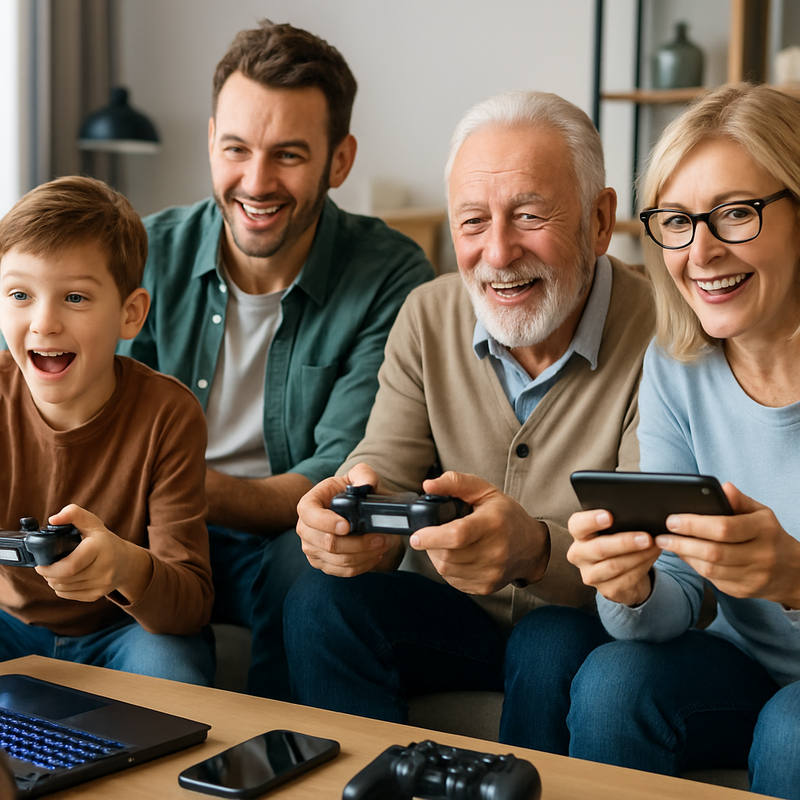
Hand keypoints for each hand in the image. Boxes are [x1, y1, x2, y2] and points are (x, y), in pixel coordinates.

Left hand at [35, 505, 152, 603]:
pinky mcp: (97, 595)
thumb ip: (73, 513)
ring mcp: (102, 584)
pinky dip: (61, 588)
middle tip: (44, 567)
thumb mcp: (92, 522)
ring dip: (53, 581)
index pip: (70, 565)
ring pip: (63, 588)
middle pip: (64, 579)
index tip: (39, 564)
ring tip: (55, 571)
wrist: (125, 562)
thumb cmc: (104, 540)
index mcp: (100, 548)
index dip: (50, 568)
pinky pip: (69, 595)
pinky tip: (65, 578)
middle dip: (48, 574)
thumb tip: (54, 519)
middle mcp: (104, 568)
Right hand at [295, 463, 404, 575]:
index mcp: (308, 504)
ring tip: (382, 545)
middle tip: (380, 538)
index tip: (348, 526)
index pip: (309, 514)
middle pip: (327, 543)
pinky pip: (342, 572)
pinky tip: (374, 555)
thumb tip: (367, 484)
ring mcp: (312, 548)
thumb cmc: (351, 492)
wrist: (350, 510)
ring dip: (364, 555)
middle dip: (357, 544)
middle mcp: (305, 528)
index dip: (327, 523)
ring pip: (337, 560)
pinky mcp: (322, 563)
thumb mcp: (358, 476)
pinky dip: (362, 566)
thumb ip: (363, 474)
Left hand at [408, 471, 548, 594]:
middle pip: (447, 554)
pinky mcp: (485, 587)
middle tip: (435, 532)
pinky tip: (456, 555)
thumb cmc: (506, 516)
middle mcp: (494, 551)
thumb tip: (428, 486)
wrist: (531, 547)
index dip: (432, 536)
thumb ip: (455, 483)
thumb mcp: (484, 490)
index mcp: (492, 524)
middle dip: (432, 544)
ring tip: (446, 542)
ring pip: (445, 569)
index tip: (416, 535)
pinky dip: (447, 567)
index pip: (457, 535)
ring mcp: (490, 573)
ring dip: (437, 556)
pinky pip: (452, 580)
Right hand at [567, 509, 660, 605]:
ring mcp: (591, 575)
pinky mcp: (606, 589)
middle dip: (625, 543)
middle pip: (599, 548)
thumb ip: (617, 521)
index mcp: (578, 534)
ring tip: (656, 546)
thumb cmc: (615, 541)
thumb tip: (638, 514)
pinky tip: (652, 556)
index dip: (591, 520)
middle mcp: (579, 555)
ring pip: (615, 566)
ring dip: (639, 556)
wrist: (620, 572)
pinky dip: (643, 566)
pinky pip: (627, 578)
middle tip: (646, 537)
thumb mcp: (612, 529)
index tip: (609, 516)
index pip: (577, 525)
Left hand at [656, 482, 799, 605]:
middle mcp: (761, 555)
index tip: (672, 520)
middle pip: (714, 552)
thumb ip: (739, 500)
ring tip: (666, 544)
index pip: (725, 528)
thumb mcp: (760, 513)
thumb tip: (723, 487)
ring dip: (684, 556)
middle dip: (682, 543)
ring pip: (711, 569)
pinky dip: (694, 567)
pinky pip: (713, 580)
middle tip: (661, 536)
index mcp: (763, 530)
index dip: (694, 525)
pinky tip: (683, 556)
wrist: (792, 571)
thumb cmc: (768, 535)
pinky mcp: (743, 591)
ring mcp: (753, 576)